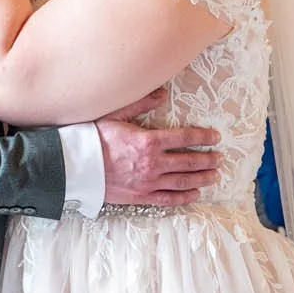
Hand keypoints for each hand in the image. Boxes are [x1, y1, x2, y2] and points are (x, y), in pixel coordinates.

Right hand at [95, 92, 221, 207]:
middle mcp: (152, 164)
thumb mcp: (115, 114)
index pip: (185, 138)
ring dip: (202, 178)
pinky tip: (195, 194)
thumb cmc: (92, 139)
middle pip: (189, 162)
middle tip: (219, 158)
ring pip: (183, 181)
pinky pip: (168, 199)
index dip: (203, 137)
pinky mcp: (140, 197)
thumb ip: (141, 103)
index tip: (215, 137)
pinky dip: (184, 197)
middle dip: (207, 160)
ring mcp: (148, 183)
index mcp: (148, 141)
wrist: (74, 167)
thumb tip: (162, 93)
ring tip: (214, 176)